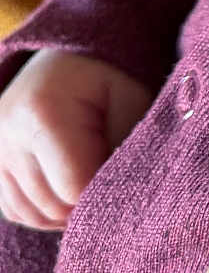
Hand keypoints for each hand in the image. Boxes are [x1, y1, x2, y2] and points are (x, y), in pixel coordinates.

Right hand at [0, 50, 153, 230]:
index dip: (106, 191)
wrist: (70, 57)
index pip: (74, 189)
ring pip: (33, 215)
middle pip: (52, 207)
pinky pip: (16, 210)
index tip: (124, 171)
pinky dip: (45, 209)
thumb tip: (122, 197)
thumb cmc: (108, 78)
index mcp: (42, 114)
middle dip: (88, 202)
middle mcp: (7, 134)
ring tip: (92, 178)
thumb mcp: (131, 99)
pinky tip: (67, 186)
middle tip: (111, 172)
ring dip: (67, 211)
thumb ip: (127, 148)